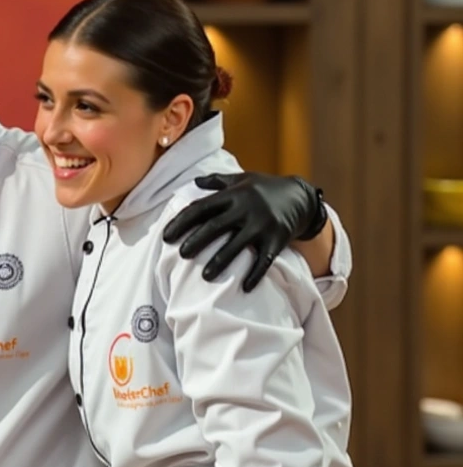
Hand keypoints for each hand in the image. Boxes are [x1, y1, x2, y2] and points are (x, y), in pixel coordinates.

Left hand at [161, 172, 324, 291]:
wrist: (301, 196)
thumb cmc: (264, 188)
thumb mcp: (242, 179)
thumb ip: (217, 181)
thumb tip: (194, 182)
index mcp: (232, 195)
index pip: (201, 208)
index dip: (181, 222)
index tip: (166, 236)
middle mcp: (245, 209)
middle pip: (215, 227)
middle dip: (196, 241)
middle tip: (181, 255)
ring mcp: (262, 225)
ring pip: (237, 246)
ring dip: (220, 262)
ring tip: (205, 276)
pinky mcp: (277, 239)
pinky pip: (264, 260)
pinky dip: (255, 275)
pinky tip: (245, 288)